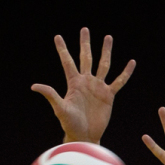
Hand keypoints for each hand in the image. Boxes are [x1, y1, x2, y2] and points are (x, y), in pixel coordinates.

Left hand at [32, 28, 134, 143]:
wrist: (84, 135)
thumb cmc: (70, 124)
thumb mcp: (60, 108)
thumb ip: (50, 95)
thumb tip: (33, 86)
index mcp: (74, 83)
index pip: (67, 62)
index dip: (62, 49)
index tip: (57, 36)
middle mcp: (86, 82)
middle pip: (86, 58)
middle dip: (85, 44)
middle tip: (84, 29)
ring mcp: (98, 87)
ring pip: (103, 65)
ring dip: (106, 51)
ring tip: (108, 37)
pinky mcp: (109, 95)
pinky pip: (119, 81)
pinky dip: (125, 72)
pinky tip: (131, 62)